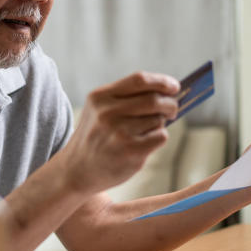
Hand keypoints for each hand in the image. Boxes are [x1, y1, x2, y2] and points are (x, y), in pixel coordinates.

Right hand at [59, 71, 179, 194]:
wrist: (77, 170)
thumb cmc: (96, 137)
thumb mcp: (99, 110)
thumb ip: (127, 98)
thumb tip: (168, 92)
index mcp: (100, 97)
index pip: (139, 80)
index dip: (162, 81)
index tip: (174, 86)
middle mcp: (108, 113)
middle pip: (154, 99)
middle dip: (170, 103)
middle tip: (172, 109)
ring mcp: (119, 133)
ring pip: (158, 119)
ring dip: (159, 123)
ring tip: (144, 131)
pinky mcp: (131, 151)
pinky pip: (160, 136)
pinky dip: (158, 137)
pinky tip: (143, 144)